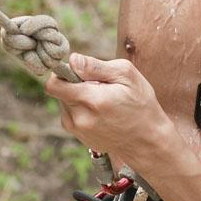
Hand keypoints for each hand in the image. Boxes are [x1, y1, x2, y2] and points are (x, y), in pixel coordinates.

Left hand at [44, 54, 172, 169]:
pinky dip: (81, 110)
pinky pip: (70, 116)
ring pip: (64, 104)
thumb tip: (72, 60)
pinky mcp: (80, 137)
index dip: (61, 72)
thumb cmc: (140, 103)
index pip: (54, 84)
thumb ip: (96, 66)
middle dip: (74, 84)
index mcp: (92, 100)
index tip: (76, 71)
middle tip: (98, 87)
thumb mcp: (126, 76)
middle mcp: (81, 118)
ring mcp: (79, 131)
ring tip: (102, 102)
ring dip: (77, 98)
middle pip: (58, 92)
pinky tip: (101, 113)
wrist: (147, 140)